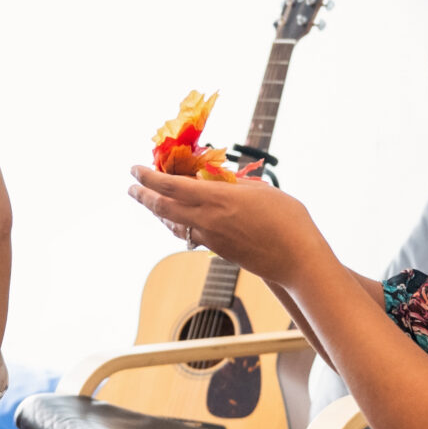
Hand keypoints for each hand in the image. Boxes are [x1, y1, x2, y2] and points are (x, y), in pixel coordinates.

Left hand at [127, 166, 330, 287]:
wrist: (297, 260)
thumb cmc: (287, 219)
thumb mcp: (261, 190)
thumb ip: (233, 184)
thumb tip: (214, 178)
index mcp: (216, 198)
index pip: (170, 186)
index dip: (148, 177)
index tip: (135, 168)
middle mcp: (206, 220)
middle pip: (162, 208)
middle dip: (142, 196)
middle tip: (130, 187)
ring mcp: (210, 238)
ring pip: (173, 224)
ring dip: (157, 212)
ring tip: (150, 201)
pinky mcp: (218, 251)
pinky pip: (188, 235)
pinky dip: (176, 224)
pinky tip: (178, 220)